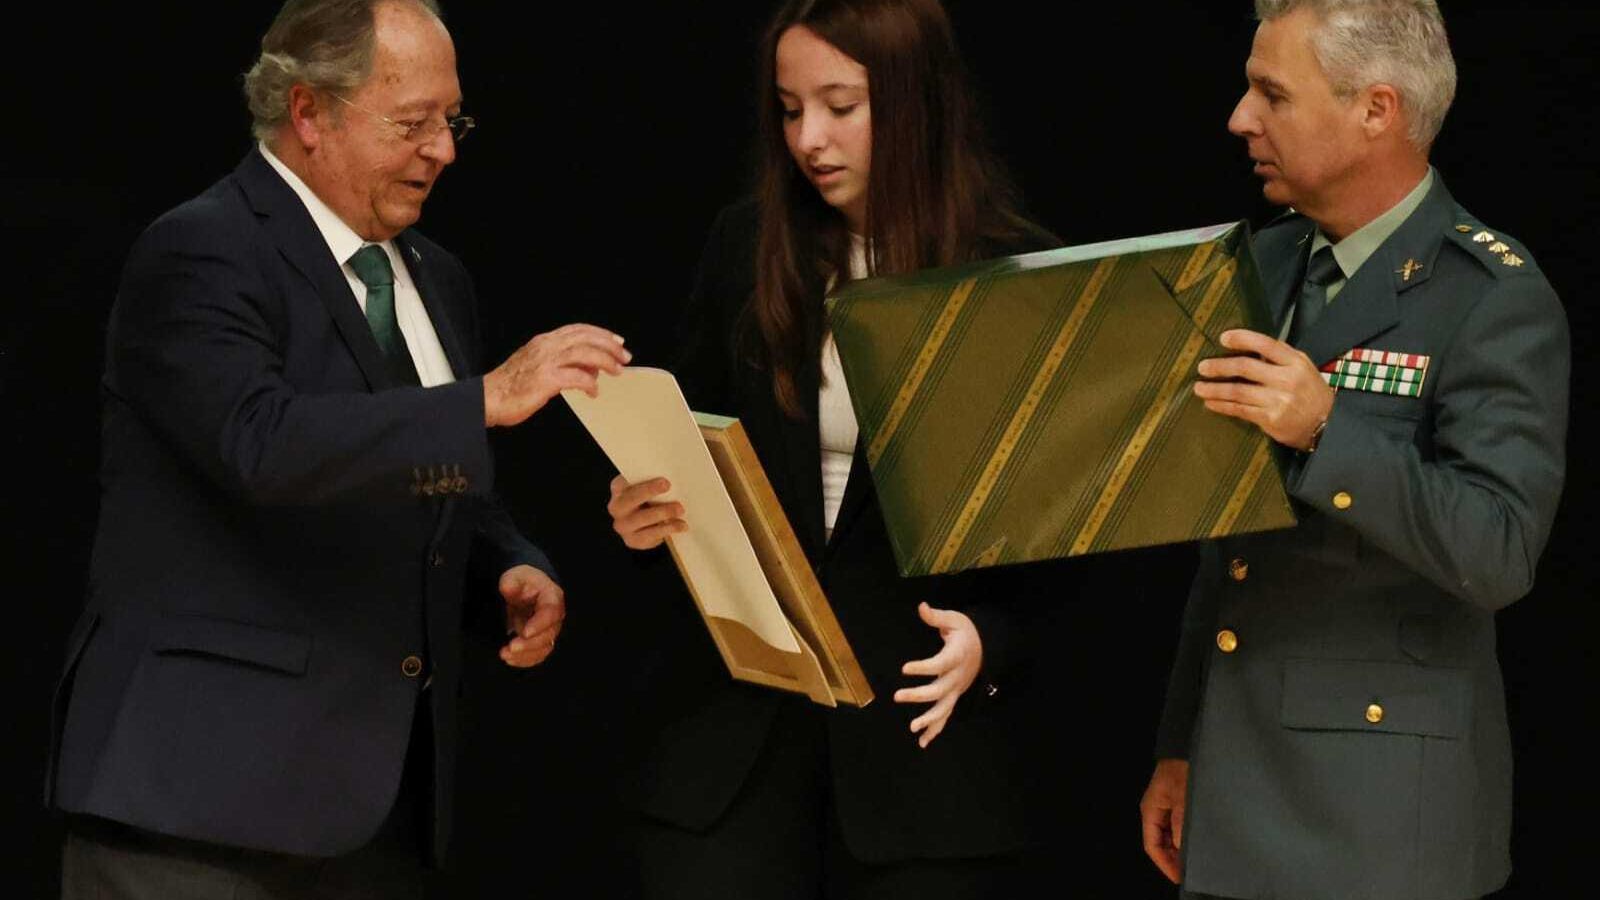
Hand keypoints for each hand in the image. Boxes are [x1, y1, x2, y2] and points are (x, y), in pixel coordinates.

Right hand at [483, 324, 630, 426]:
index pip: (577, 330)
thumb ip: (562, 364)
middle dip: (609, 345)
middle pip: (585, 337)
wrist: (487, 399)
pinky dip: (589, 383)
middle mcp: (545, 347)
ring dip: (605, 361)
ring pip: (584, 353)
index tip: (617, 341)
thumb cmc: (511, 387)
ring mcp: (545, 362)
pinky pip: (576, 377)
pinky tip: (593, 391)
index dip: (600, 333)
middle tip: (624, 356)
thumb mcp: (537, 367)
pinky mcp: (545, 380)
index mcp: (543, 342)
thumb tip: (590, 369)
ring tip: (617, 371)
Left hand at [498, 565, 564, 667]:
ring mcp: (548, 630)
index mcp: (552, 598)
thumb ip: (511, 582)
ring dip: (525, 655)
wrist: (524, 589)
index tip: (524, 633)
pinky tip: (510, 659)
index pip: (550, 613)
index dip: (539, 624)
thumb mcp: (515, 575)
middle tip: (511, 647)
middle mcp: (554, 617)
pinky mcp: (540, 641)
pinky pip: (537, 655)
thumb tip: (508, 588)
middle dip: (529, 644)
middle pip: (548, 635)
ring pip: (543, 648)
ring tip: (505, 654)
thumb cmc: (523, 581)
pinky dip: (524, 660)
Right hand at [606, 474, 686, 549]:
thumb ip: (652, 481)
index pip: (624, 482)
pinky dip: (668, 529)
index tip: (663, 481)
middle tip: (669, 487)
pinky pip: (651, 535)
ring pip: (642, 518)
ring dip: (663, 512)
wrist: (645, 525)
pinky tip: (681, 525)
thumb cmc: (649, 500)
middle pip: (631, 499)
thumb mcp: (647, 488)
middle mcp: (616, 508)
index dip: (642, 482)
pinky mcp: (632, 540)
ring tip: (680, 509)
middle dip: (650, 491)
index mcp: (618, 489)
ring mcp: (622, 526)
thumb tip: (671, 477)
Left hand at [892, 603, 982, 748]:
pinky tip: (922, 742)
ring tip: (912, 728)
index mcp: (957, 656)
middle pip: (939, 690)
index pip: (939, 664)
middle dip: (918, 696)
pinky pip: (945, 716)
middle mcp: (957, 677)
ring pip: (944, 709)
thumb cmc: (966, 632)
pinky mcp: (954, 696)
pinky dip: (935, 730)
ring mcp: (956, 690)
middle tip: (897, 696)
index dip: (923, 667)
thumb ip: (936, 617)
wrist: (985, 648)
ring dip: (929, 720)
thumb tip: (921, 606)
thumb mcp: (954, 620)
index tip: (904, 668)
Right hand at [1140, 758, 1189, 883]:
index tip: (1180, 876)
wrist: (1189, 747)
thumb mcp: (1183, 798)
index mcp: (1150, 811)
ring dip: (1180, 849)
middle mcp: (1155, 811)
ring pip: (1169, 836)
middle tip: (1190, 871)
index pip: (1152, 845)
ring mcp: (1166, 807)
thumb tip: (1182, 848)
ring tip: (1196, 860)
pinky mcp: (1176, 804)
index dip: (1165, 863)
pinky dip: (1185, 838)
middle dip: (1173, 858)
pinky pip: (1177, 827)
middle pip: (1160, 843)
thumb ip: (1181, 824)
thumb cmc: (1183, 769)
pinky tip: (1198, 842)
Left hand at [1193, 329, 1334, 449]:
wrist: (1327, 425)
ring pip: (1238, 391)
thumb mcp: (1302, 368)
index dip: (1242, 339)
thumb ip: (1279, 358)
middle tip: (1202, 367)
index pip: (1266, 344)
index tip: (1223, 338)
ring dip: (1214, 389)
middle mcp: (1286, 379)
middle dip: (1219, 366)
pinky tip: (1211, 403)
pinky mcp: (1270, 419)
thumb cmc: (1310, 393)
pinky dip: (1222, 406)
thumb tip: (1247, 348)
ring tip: (1199, 388)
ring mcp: (1278, 400)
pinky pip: (1240, 410)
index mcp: (1295, 362)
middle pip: (1245, 367)